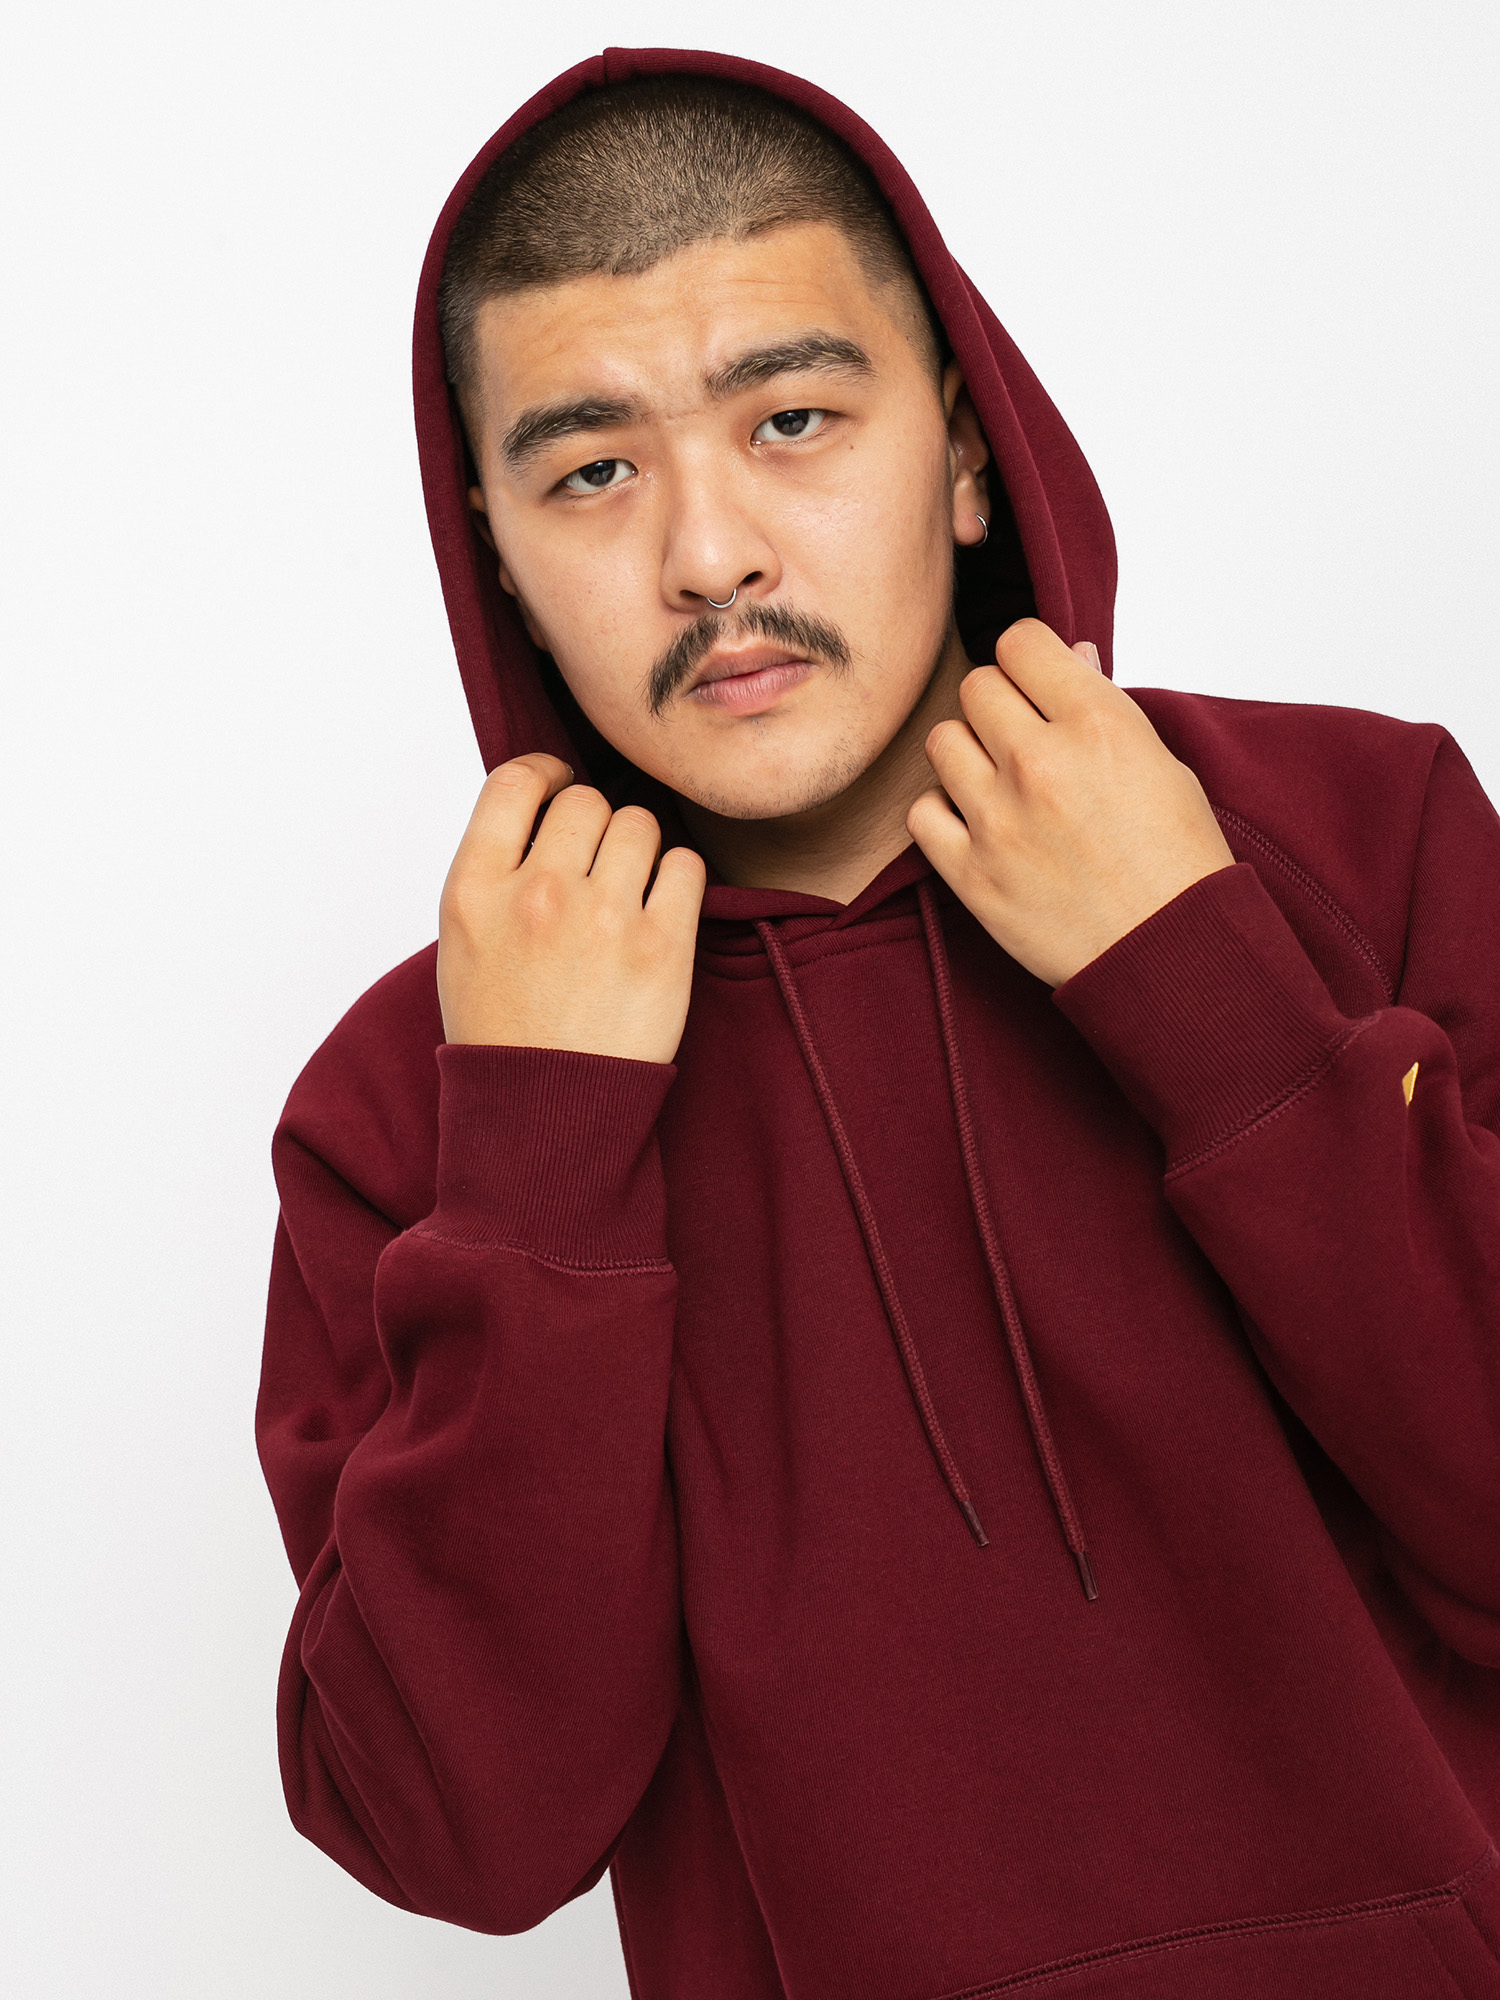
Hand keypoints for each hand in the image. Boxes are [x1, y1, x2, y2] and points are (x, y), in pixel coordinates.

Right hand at [438, 753, 706, 1060]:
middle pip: (585, 801)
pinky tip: (660, 909)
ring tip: (628, 892)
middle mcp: (536, 893)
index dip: (545, 774)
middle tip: (597, 865)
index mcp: (474, 889)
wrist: (544, 1115)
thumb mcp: (464, 943)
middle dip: (595, 825)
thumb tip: (544, 812)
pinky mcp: (662, 948)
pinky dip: (677, 878)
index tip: (559, 788)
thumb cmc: (503, 1032)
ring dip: (639, 849)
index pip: (514, 781)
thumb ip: (496, 872)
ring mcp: (601, 918)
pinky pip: (686, 865)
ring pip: (639, 824)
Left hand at [907, 619, 1234, 987]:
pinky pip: (921, 813)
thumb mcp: (1161, 764)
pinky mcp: (970, 874)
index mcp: (1096, 724)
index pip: (1020, 642)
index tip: (1038, 686)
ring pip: (942, 742)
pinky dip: (943, 815)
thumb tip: (1069, 656)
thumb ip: (1103, 705)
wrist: (1171, 953)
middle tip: (1024, 740)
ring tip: (1001, 784)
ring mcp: (999, 820)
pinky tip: (977, 826)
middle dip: (999, 705)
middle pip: (976, 686)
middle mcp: (1041, 763)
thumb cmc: (1177, 861)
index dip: (1028, 660)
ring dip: (967, 755)